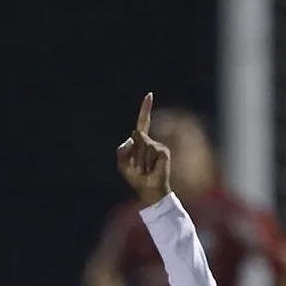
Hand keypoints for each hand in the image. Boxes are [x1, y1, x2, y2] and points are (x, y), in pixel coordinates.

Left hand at [116, 93, 170, 207]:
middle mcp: (151, 142)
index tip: (149, 95)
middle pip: (137, 137)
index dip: (145, 109)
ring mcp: (158, 146)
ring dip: (139, 160)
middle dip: (133, 155)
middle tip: (138, 169)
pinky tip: (151, 169)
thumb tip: (134, 136)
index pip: (143, 122)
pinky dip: (146, 161)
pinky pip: (149, 150)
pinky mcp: (164, 151)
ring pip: (142, 145)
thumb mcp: (122, 164)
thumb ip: (122, 150)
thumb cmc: (136, 178)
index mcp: (141, 143)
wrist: (148, 190)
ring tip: (144, 169)